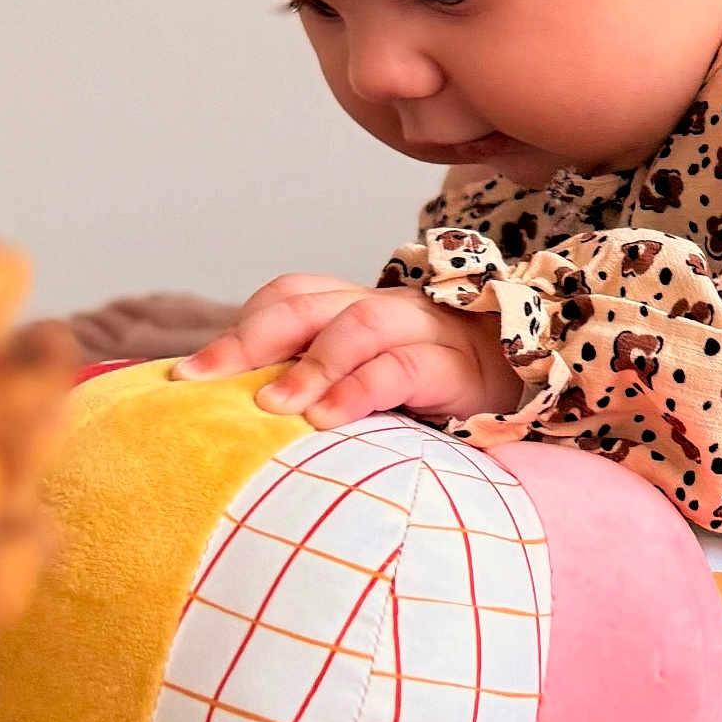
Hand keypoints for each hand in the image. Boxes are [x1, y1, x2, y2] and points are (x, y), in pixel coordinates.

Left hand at [172, 273, 524, 428]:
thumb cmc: (439, 405)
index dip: (240, 329)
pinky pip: (406, 365)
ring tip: (273, 408)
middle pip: (309, 300)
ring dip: (310, 365)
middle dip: (250, 338)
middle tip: (202, 383)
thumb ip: (319, 393)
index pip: (291, 296)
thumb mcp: (371, 392)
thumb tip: (233, 425)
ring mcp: (427, 333)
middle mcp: (389, 309)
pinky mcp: (460, 368)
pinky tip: (329, 419)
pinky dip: (361, 390)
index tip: (186, 378)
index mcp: (359, 311)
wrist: (535, 393)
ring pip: (360, 323)